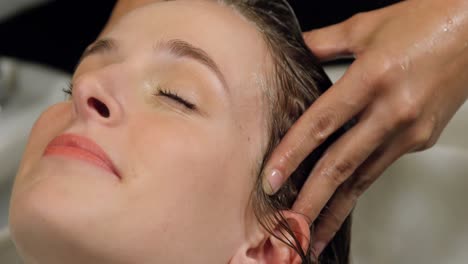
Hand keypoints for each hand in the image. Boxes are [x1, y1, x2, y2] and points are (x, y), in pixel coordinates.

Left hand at [262, 0, 467, 254]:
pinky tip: (342, 200)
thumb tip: (297, 51)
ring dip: (336, 208)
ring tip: (315, 231)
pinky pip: (379, 167)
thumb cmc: (429, 21)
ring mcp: (409, 131)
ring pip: (363, 177)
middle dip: (312, 201)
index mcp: (373, 78)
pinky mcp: (420, 140)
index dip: (292, 154)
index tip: (271, 179)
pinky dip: (357, 187)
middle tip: (290, 226)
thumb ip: (325, 43)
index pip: (321, 124)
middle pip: (342, 164)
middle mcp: (392, 110)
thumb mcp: (366, 26)